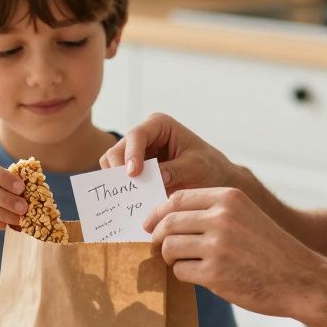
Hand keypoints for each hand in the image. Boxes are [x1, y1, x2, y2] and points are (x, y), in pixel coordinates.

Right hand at [99, 112, 240, 191]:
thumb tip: (155, 178)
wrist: (213, 179)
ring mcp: (136, 153)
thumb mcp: (197, 167)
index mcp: (159, 125)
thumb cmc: (209, 166)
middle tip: (125, 190)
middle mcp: (143, 136)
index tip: (133, 174)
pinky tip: (130, 201)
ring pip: (112, 164)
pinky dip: (122, 190)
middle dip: (119, 169)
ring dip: (118, 181)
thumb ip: (176, 170)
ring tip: (128, 197)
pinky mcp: (134, 171)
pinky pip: (119, 179)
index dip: (131, 153)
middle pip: (118, 149)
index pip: (137, 135)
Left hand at [147, 187, 320, 317]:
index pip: (177, 199)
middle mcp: (221, 218)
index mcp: (229, 198)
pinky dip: (183, 274)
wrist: (301, 279)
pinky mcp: (214, 274)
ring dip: (170, 257)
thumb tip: (167, 217)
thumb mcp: (245, 215)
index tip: (150, 224)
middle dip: (158, 236)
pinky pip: (180, 271)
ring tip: (183, 262)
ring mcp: (217, 246)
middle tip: (158, 246)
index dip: (158, 212)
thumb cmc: (270, 249)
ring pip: (169, 247)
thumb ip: (213, 211)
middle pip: (168, 222)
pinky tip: (199, 276)